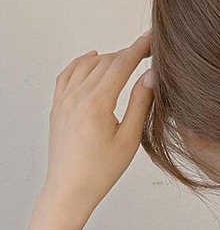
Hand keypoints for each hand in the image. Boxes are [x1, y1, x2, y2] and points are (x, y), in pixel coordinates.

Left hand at [41, 31, 153, 216]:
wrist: (70, 189)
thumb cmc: (100, 170)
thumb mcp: (129, 138)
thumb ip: (140, 103)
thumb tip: (151, 76)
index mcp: (97, 104)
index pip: (121, 65)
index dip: (138, 49)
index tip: (151, 40)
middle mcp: (77, 97)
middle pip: (105, 61)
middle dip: (126, 53)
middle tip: (145, 50)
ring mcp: (64, 100)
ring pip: (87, 65)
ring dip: (107, 57)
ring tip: (125, 58)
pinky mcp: (57, 106)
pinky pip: (67, 74)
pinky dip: (80, 62)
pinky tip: (91, 59)